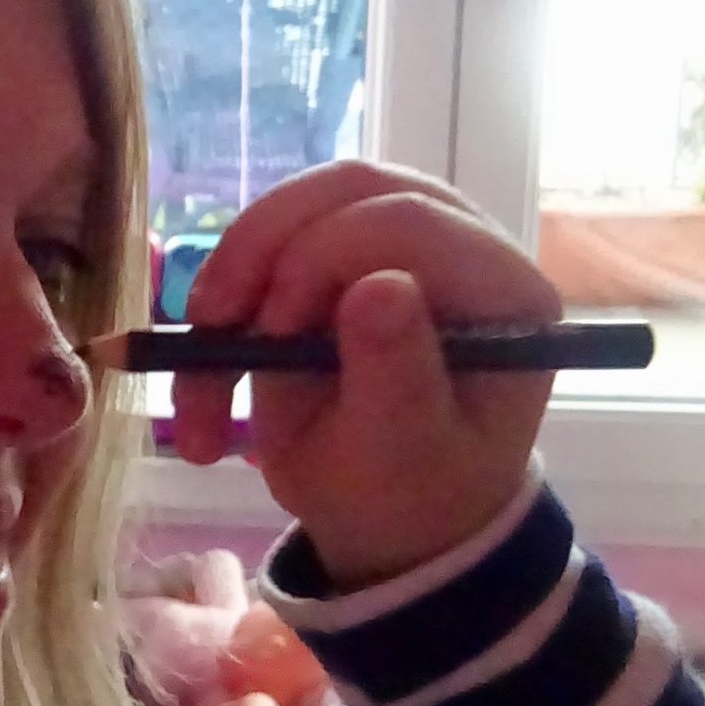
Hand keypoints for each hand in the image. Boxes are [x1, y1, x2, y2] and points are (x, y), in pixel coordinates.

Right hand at [171, 161, 561, 587]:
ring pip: (299, 204)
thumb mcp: (401, 456)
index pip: (408, 220)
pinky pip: (268, 242)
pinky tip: (206, 372)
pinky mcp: (347, 251)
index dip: (319, 257)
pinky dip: (222, 302)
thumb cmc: (411, 495)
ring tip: (200, 368)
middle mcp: (464, 245)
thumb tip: (380, 286)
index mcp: (504, 293)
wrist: (388, 517)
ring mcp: (403, 240)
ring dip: (229, 277)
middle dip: (260, 248)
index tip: (266, 337)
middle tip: (208, 322)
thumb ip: (397, 375)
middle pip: (348, 188)